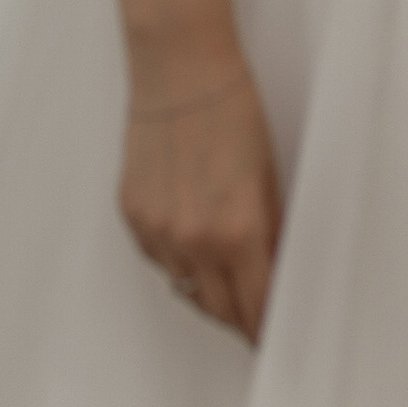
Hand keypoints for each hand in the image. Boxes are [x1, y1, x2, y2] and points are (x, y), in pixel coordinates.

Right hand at [119, 55, 282, 341]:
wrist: (180, 70)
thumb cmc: (232, 111)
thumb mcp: (269, 178)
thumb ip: (271, 232)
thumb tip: (275, 271)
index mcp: (238, 232)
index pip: (255, 307)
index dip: (267, 328)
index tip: (275, 335)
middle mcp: (193, 239)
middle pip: (219, 310)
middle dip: (240, 318)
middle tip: (256, 319)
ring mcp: (157, 230)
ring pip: (185, 289)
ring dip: (208, 292)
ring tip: (228, 283)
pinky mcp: (132, 215)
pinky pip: (158, 259)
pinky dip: (177, 261)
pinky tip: (194, 245)